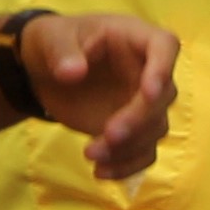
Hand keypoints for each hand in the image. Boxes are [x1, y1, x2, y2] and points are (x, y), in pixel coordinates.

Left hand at [12, 10, 179, 179]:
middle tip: (108, 135)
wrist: (45, 71)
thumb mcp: (50, 39)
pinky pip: (144, 152)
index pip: (164, 46)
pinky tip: (101, 172)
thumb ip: (61, 52)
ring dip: (128, 147)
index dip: (163, 69)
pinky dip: (127, 166)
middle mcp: (146, 70)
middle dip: (138, 120)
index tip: (148, 93)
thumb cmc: (54, 43)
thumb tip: (72, 72)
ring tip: (90, 154)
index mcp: (133, 37)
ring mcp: (142, 101)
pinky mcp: (132, 129)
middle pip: (163, 96)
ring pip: (155, 129)